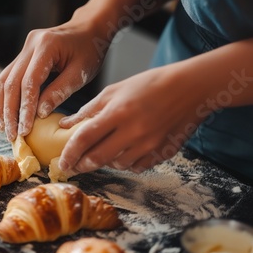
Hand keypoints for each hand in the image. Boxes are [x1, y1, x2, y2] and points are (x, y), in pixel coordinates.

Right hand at [0, 18, 106, 140]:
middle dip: (10, 111)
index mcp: (46, 45)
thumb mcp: (80, 73)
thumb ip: (60, 91)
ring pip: (3, 80)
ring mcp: (23, 49)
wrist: (88, 28)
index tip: (25, 129)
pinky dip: (4, 97)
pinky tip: (5, 114)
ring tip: (5, 128)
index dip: (25, 108)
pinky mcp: (22, 55)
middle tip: (13, 135)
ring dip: (2, 106)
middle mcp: (30, 45)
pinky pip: (7, 78)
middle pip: (11, 82)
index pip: (29, 82)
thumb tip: (39, 114)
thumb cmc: (90, 50)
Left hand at [58, 65, 211, 173]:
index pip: (84, 139)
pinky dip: (125, 163)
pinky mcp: (161, 153)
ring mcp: (149, 145)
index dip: (69, 153)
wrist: (191, 88)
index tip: (62, 162)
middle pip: (97, 158)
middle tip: (74, 165)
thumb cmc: (149, 85)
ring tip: (102, 152)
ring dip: (104, 162)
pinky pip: (136, 167)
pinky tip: (123, 152)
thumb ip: (88, 110)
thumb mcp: (114, 90)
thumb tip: (64, 124)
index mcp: (118, 112)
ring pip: (116, 165)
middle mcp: (133, 131)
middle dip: (81, 165)